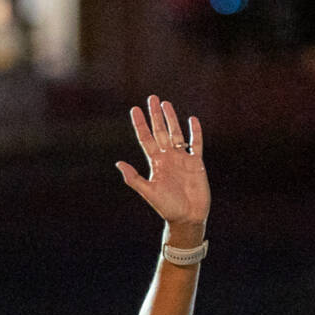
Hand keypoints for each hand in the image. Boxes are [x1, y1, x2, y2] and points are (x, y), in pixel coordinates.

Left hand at [117, 96, 208, 239]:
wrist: (187, 217)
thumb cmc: (167, 207)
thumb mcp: (148, 191)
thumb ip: (134, 178)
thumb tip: (119, 163)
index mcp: (155, 163)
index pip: (146, 139)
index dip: (140, 124)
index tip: (135, 109)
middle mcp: (167, 158)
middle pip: (160, 131)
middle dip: (155, 115)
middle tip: (152, 98)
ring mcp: (182, 159)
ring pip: (176, 133)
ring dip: (171, 119)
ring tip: (166, 104)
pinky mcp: (196, 163)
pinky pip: (195, 144)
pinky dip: (195, 132)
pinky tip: (192, 119)